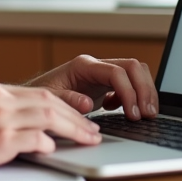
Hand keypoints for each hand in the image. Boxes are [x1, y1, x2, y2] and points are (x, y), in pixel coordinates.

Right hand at [0, 80, 102, 174]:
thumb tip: (25, 120)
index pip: (40, 92)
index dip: (66, 103)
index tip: (82, 111)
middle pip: (50, 103)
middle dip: (76, 117)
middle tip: (92, 129)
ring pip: (48, 119)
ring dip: (72, 130)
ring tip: (86, 139)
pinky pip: (33, 140)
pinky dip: (47, 144)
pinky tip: (53, 149)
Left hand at [27, 55, 157, 120]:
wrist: (34, 100)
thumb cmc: (39, 98)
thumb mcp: (48, 100)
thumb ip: (66, 101)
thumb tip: (87, 103)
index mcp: (83, 65)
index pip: (117, 72)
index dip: (129, 92)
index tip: (133, 114)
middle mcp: (96, 66)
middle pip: (133, 67)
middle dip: (144, 90)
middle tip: (148, 114)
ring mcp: (102, 74)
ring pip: (136, 73)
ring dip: (145, 92)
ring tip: (146, 114)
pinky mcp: (105, 85)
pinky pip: (130, 84)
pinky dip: (135, 97)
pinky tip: (125, 112)